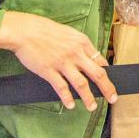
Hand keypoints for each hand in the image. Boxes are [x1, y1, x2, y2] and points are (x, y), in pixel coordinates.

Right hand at [0, 11, 116, 110]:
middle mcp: (76, 54)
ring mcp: (63, 63)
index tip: (109, 82)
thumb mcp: (70, 34)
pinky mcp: (49, 71)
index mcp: (83, 43)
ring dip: (88, 98)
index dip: (107, 74)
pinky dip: (67, 98)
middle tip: (113, 98)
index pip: (101, 61)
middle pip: (98, 74)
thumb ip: (81, 46)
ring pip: (81, 84)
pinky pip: (61, 87)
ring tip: (92, 107)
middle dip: (107, 88)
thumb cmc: (46, 31)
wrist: (25, 31)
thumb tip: (91, 57)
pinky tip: (70, 105)